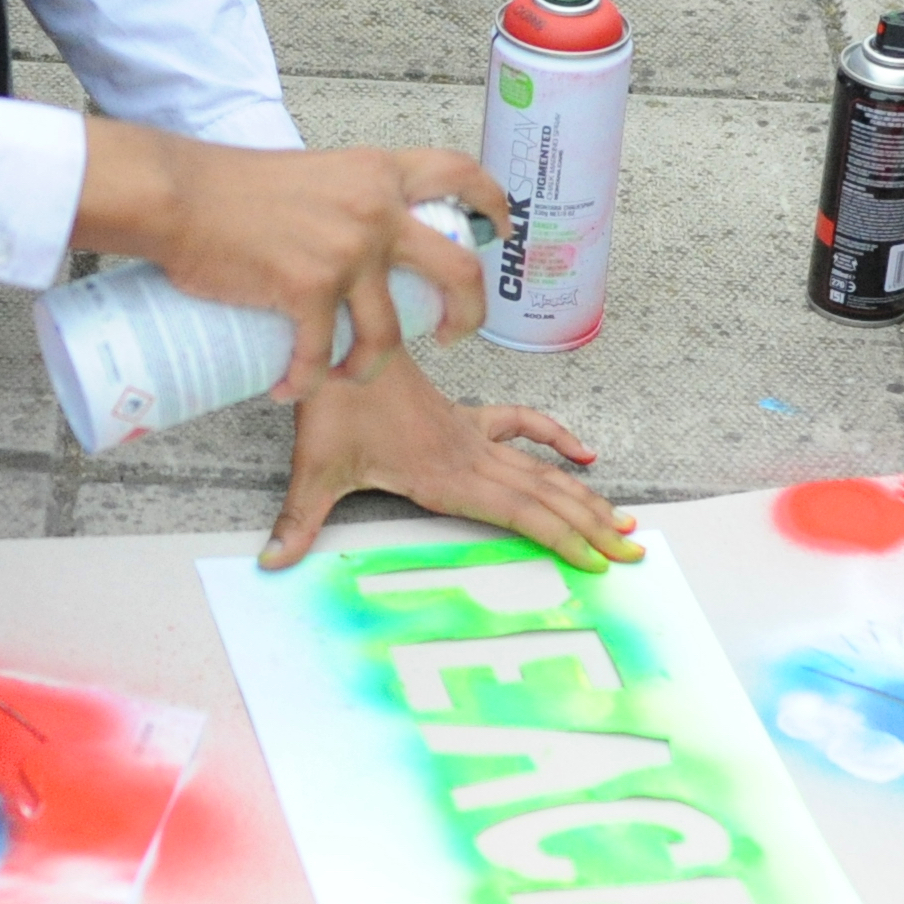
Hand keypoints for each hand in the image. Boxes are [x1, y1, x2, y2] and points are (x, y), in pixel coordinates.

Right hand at [73, 122, 508, 397]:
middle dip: (469, 316)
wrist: (178, 196)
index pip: (459, 175)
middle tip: (452, 336)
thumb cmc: (230, 189)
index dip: (493, 204)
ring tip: (352, 374)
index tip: (501, 231)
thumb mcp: (316, 176)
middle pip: (458, 271)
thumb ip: (351, 201)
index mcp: (379, 175)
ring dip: (372, 366)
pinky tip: (290, 390)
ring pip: (389, 333)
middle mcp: (375, 210)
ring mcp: (346, 251)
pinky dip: (306, 381)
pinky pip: (323, 355)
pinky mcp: (308, 288)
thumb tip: (367, 239)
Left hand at [273, 349, 640, 568]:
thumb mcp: (313, 469)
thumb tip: (269, 564)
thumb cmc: (331, 404)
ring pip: (541, 470)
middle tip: (634, 551)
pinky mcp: (464, 419)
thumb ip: (298, 521)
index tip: (598, 560)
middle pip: (545, 495)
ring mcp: (471, 436)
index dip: (561, 537)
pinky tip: (583, 454)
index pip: (518, 512)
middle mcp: (468, 457)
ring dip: (584, 496)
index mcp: (445, 474)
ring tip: (625, 521)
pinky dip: (554, 437)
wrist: (338, 338)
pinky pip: (521, 426)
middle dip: (591, 526)